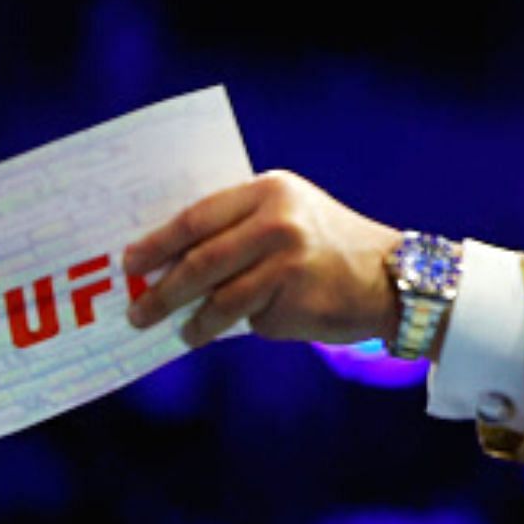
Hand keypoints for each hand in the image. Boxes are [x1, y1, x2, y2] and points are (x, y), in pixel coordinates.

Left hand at [123, 170, 403, 347]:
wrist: (393, 278)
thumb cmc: (329, 247)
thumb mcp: (289, 215)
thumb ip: (239, 226)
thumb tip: (168, 261)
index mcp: (271, 190)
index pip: (197, 216)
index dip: (158, 242)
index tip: (130, 263)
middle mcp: (279, 223)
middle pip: (201, 260)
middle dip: (162, 290)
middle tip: (137, 310)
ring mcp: (289, 265)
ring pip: (221, 299)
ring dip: (193, 322)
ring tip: (180, 333)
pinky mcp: (297, 303)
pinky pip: (252, 320)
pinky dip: (242, 327)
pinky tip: (240, 328)